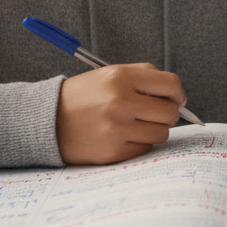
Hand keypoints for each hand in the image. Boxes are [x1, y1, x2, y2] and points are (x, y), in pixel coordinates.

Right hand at [56, 63, 185, 163]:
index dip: (178, 93)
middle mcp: (120, 102)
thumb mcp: (110, 74)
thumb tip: (177, 94)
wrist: (47, 121)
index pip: (171, 84)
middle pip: (170, 112)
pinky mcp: (113, 151)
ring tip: (135, 124)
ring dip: (153, 129)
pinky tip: (122, 136)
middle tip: (153, 113)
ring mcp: (117, 129)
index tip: (177, 99)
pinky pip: (145, 148)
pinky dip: (139, 143)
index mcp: (121, 77)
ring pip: (162, 133)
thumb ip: (144, 77)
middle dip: (167, 113)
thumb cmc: (84, 96)